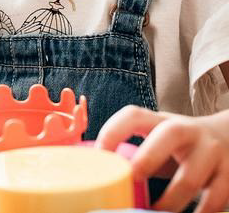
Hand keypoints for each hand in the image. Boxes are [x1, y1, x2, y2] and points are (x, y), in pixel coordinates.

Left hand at [97, 106, 228, 212]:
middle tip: (132, 179)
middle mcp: (188, 131)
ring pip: (191, 177)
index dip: (113, 131)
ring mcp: (212, 151)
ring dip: (171, 201)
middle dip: (147, 158)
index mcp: (161, 121)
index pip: (133, 115)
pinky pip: (215, 198)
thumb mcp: (159, 139)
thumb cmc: (181, 144)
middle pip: (169, 134)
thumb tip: (105, 178)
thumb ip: (138, 152)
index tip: (100, 154)